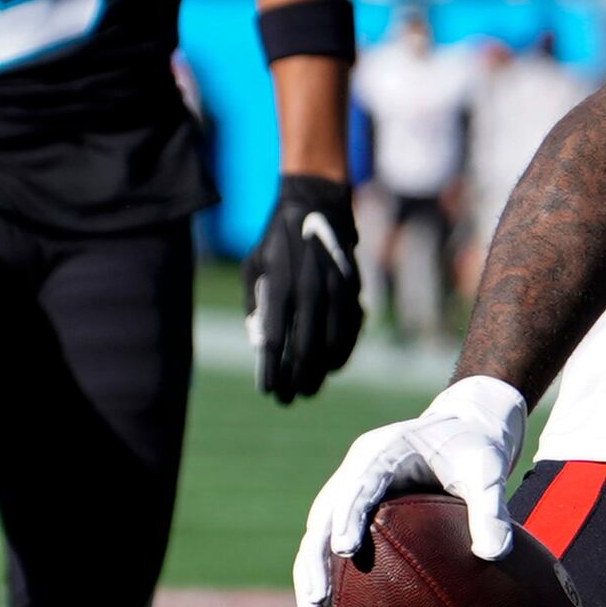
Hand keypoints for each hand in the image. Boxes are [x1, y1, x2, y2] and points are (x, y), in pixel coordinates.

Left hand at [246, 174, 362, 401]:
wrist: (315, 207)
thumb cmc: (276, 243)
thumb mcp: (253, 268)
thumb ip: (255, 307)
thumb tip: (262, 347)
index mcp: (280, 286)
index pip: (276, 341)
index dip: (272, 372)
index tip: (268, 391)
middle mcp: (309, 290)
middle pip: (305, 351)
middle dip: (297, 381)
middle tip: (289, 399)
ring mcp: (334, 291)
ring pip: (332, 346)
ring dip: (320, 374)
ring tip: (308, 389)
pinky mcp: (352, 290)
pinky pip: (350, 332)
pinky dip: (342, 354)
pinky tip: (331, 367)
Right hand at [292, 374, 526, 606]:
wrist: (465, 428)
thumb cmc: (475, 449)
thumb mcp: (488, 471)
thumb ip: (491, 509)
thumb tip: (493, 554)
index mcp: (386, 450)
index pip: (358, 484)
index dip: (348, 516)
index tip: (344, 550)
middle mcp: (360, 465)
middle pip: (324, 511)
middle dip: (314, 556)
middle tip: (314, 600)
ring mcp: (354, 483)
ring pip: (320, 527)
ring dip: (312, 567)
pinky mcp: (358, 502)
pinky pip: (333, 533)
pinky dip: (327, 565)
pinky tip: (328, 604)